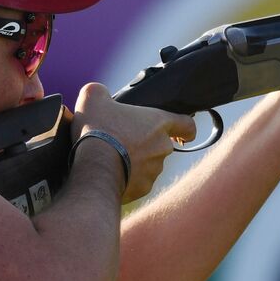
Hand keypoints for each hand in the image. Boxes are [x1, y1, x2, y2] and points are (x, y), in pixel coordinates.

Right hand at [73, 83, 196, 202]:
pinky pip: (139, 182)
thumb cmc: (97, 129)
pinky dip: (129, 179)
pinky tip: (111, 174)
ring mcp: (154, 170)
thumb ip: (101, 92)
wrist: (94, 168)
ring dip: (137, 162)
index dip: (185, 128)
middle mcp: (162, 147)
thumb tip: (99, 94)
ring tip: (113, 158)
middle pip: (162, 145)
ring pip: (150, 165)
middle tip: (125, 142)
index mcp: (158, 122)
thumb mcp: (92, 97)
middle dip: (147, 145)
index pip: (187, 125)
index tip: (182, 133)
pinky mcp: (144, 188)